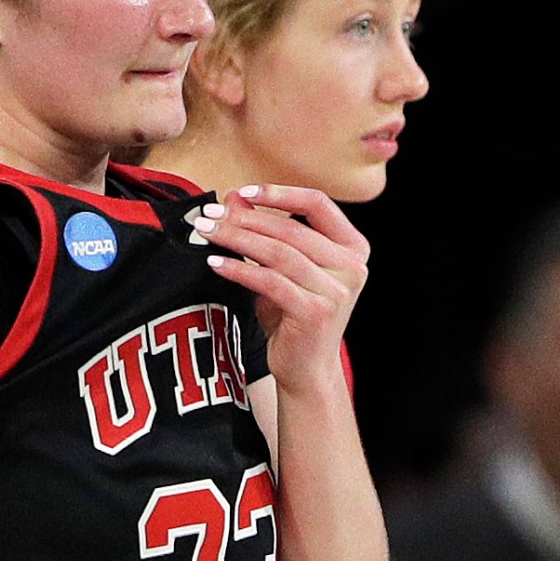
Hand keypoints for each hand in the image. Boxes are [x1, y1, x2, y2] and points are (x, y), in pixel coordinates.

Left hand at [196, 183, 366, 393]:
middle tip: (209, 215)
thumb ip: (263, 232)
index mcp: (353, 248)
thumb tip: (234, 197)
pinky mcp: (314, 312)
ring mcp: (337, 291)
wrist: (306, 369)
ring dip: (237, 239)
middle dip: (245, 219)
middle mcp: (352, 267)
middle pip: (291, 229)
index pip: (318, 204)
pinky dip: (239, 269)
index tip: (244, 191)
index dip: (280, 193)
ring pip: (278, 253)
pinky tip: (215, 263)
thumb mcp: (280, 269)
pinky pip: (269, 282)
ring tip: (207, 233)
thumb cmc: (293, 316)